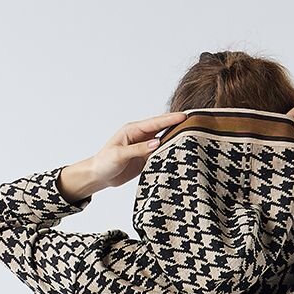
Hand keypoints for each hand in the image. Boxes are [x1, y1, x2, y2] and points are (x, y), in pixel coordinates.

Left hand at [57, 111, 187, 201]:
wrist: (98, 176)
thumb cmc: (104, 162)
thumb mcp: (119, 155)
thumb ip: (138, 149)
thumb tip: (156, 143)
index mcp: (133, 131)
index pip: (156, 123)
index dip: (170, 120)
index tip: (185, 117)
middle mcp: (141, 137)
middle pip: (163, 129)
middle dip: (177, 125)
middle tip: (194, 122)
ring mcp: (144, 148)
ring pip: (163, 142)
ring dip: (175, 140)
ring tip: (192, 137)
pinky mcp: (145, 159)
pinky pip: (160, 155)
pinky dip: (169, 153)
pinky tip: (180, 153)